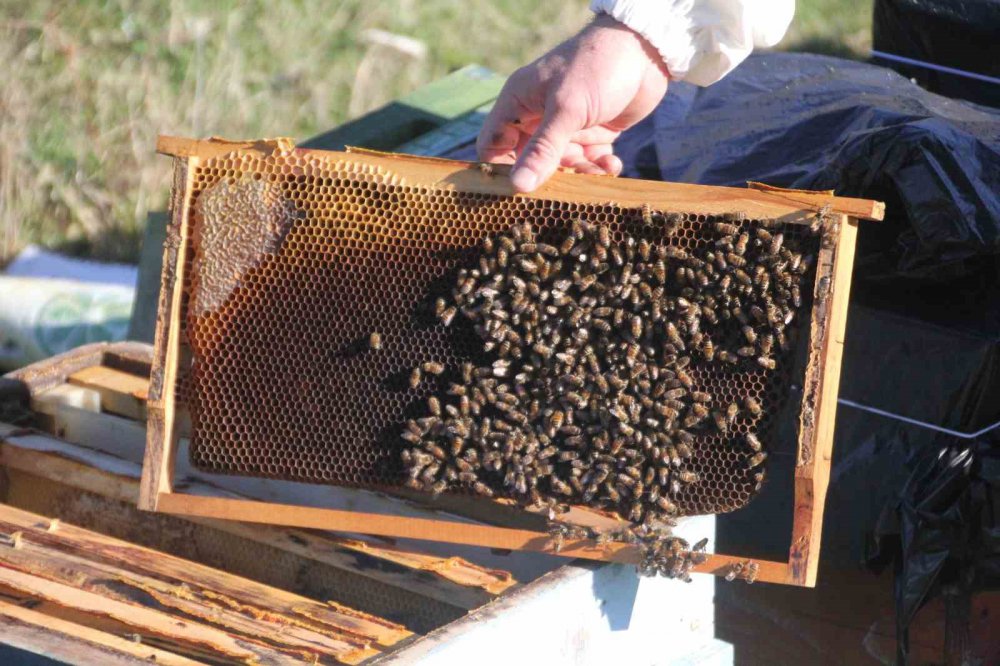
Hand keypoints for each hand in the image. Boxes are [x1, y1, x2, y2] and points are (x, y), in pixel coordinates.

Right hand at [477, 14, 668, 192]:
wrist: (645, 48)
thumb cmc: (597, 67)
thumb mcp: (566, 109)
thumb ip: (543, 149)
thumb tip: (518, 185)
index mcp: (519, 103)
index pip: (493, 144)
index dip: (500, 169)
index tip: (517, 189)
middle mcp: (538, 116)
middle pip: (529, 162)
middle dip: (547, 178)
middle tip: (566, 187)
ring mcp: (566, 126)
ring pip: (562, 167)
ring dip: (580, 174)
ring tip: (598, 170)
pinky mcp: (592, 133)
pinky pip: (588, 162)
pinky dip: (599, 167)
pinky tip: (611, 162)